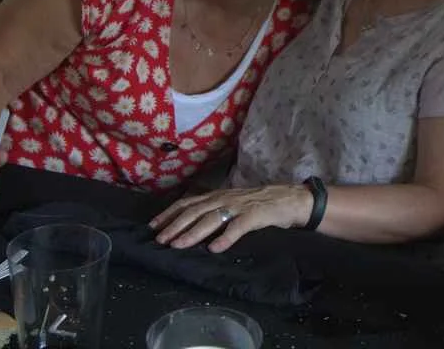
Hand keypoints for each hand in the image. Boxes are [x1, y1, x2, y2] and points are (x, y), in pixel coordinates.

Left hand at [149, 184, 312, 251]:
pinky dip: (225, 237)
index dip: (169, 213)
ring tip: (179, 244)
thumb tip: (192, 225)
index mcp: (218, 195)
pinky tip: (215, 248)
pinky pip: (238, 227)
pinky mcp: (255, 215)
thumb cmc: (261, 204)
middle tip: (160, 240)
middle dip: (175, 225)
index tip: (152, 226)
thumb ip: (216, 211)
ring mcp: (240, 206)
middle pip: (195, 211)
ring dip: (193, 232)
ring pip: (212, 218)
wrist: (291, 199)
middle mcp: (225, 198)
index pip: (188, 203)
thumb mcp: (234, 204)